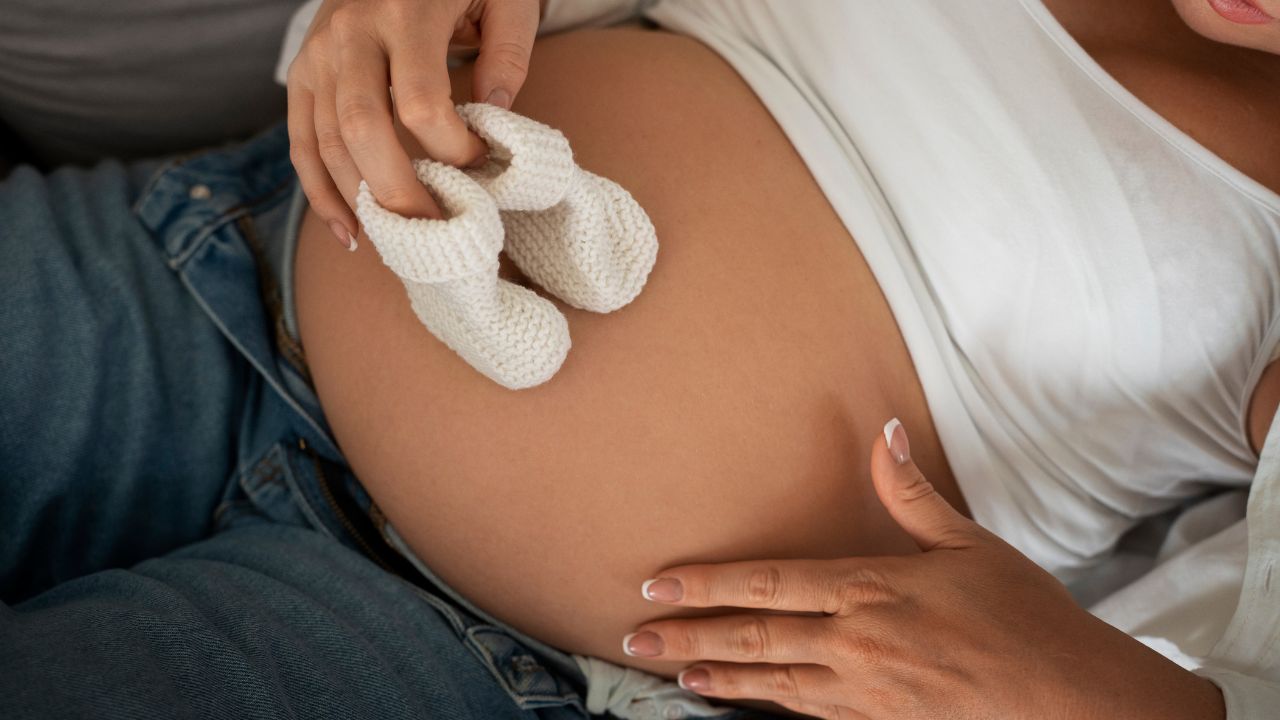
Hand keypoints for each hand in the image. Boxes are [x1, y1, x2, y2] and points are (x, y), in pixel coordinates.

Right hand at [286, 0, 540, 247]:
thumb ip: (509, 52)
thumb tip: (495, 119)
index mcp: (403, 10)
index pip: (420, 102)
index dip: (452, 147)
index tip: (482, 164)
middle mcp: (350, 32)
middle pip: (362, 129)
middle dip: (399, 191)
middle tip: (436, 229)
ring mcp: (319, 52)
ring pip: (326, 141)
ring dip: (361, 201)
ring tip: (400, 241)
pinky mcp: (304, 70)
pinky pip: (301, 139)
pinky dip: (321, 191)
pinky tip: (350, 231)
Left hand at [625, 420, 1225, 719]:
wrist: (1071, 701)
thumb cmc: (1025, 619)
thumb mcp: (969, 546)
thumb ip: (912, 494)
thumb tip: (885, 432)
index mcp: (871, 589)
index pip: (768, 583)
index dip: (707, 584)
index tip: (658, 583)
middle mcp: (856, 642)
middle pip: (752, 638)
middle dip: (686, 636)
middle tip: (634, 635)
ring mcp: (864, 691)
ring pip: (770, 684)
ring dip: (715, 678)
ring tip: (671, 674)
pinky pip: (807, 716)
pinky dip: (765, 709)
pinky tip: (740, 706)